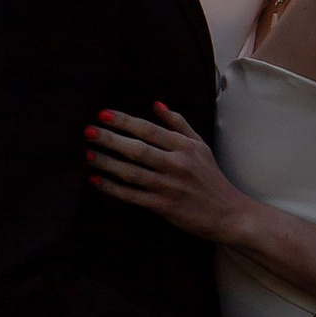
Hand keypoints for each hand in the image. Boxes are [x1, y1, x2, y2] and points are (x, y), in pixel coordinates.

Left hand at [84, 102, 244, 243]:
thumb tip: (156, 104)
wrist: (228, 213)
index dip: (124, 121)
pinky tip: (96, 180)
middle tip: (88, 131)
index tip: (103, 114)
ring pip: (131, 173)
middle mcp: (176, 164)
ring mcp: (169, 186)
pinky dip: (112, 188)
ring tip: (87, 154)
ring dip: (106, 163)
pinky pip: (132, 195)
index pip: (149, 130)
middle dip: (110, 139)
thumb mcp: (200, 146)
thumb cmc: (211, 177)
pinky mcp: (163, 206)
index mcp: (185, 147)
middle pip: (137, 149)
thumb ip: (178, 124)